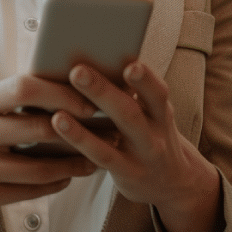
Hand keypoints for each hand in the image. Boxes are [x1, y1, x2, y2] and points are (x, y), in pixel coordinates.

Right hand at [0, 74, 98, 231]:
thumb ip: (11, 100)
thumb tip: (67, 87)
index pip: (23, 87)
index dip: (61, 92)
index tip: (89, 100)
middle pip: (37, 126)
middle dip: (78, 129)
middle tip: (106, 131)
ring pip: (39, 166)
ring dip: (74, 163)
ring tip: (94, 159)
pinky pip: (30, 190)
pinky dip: (55, 182)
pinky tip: (68, 176)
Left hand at [50, 61, 223, 231]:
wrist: (173, 180)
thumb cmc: (151, 134)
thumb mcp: (152, 112)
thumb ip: (133, 91)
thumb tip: (96, 52)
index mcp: (160, 111)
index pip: (157, 92)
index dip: (146, 79)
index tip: (130, 64)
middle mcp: (154, 133)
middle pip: (130, 113)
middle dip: (103, 91)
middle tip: (77, 72)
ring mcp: (141, 155)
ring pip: (111, 140)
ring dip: (84, 125)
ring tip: (58, 111)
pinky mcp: (126, 173)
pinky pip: (101, 156)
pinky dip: (80, 141)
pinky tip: (59, 126)